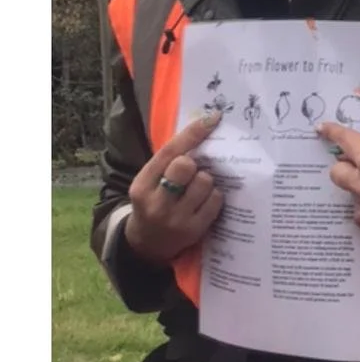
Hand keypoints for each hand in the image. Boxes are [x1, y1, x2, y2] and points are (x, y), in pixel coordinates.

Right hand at [123, 110, 223, 264]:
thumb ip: (170, 159)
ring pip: (205, 181)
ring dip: (206, 180)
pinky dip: (214, 195)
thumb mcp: (151, 180)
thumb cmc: (154, 200)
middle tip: (192, 171)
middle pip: (186, 166)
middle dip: (194, 164)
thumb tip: (205, 123)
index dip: (192, 133)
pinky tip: (204, 200)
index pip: (168, 152)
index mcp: (142, 186)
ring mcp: (176, 219)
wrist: (147, 244)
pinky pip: (216, 199)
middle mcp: (156, 204)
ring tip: (197, 188)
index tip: (213, 118)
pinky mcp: (194, 230)